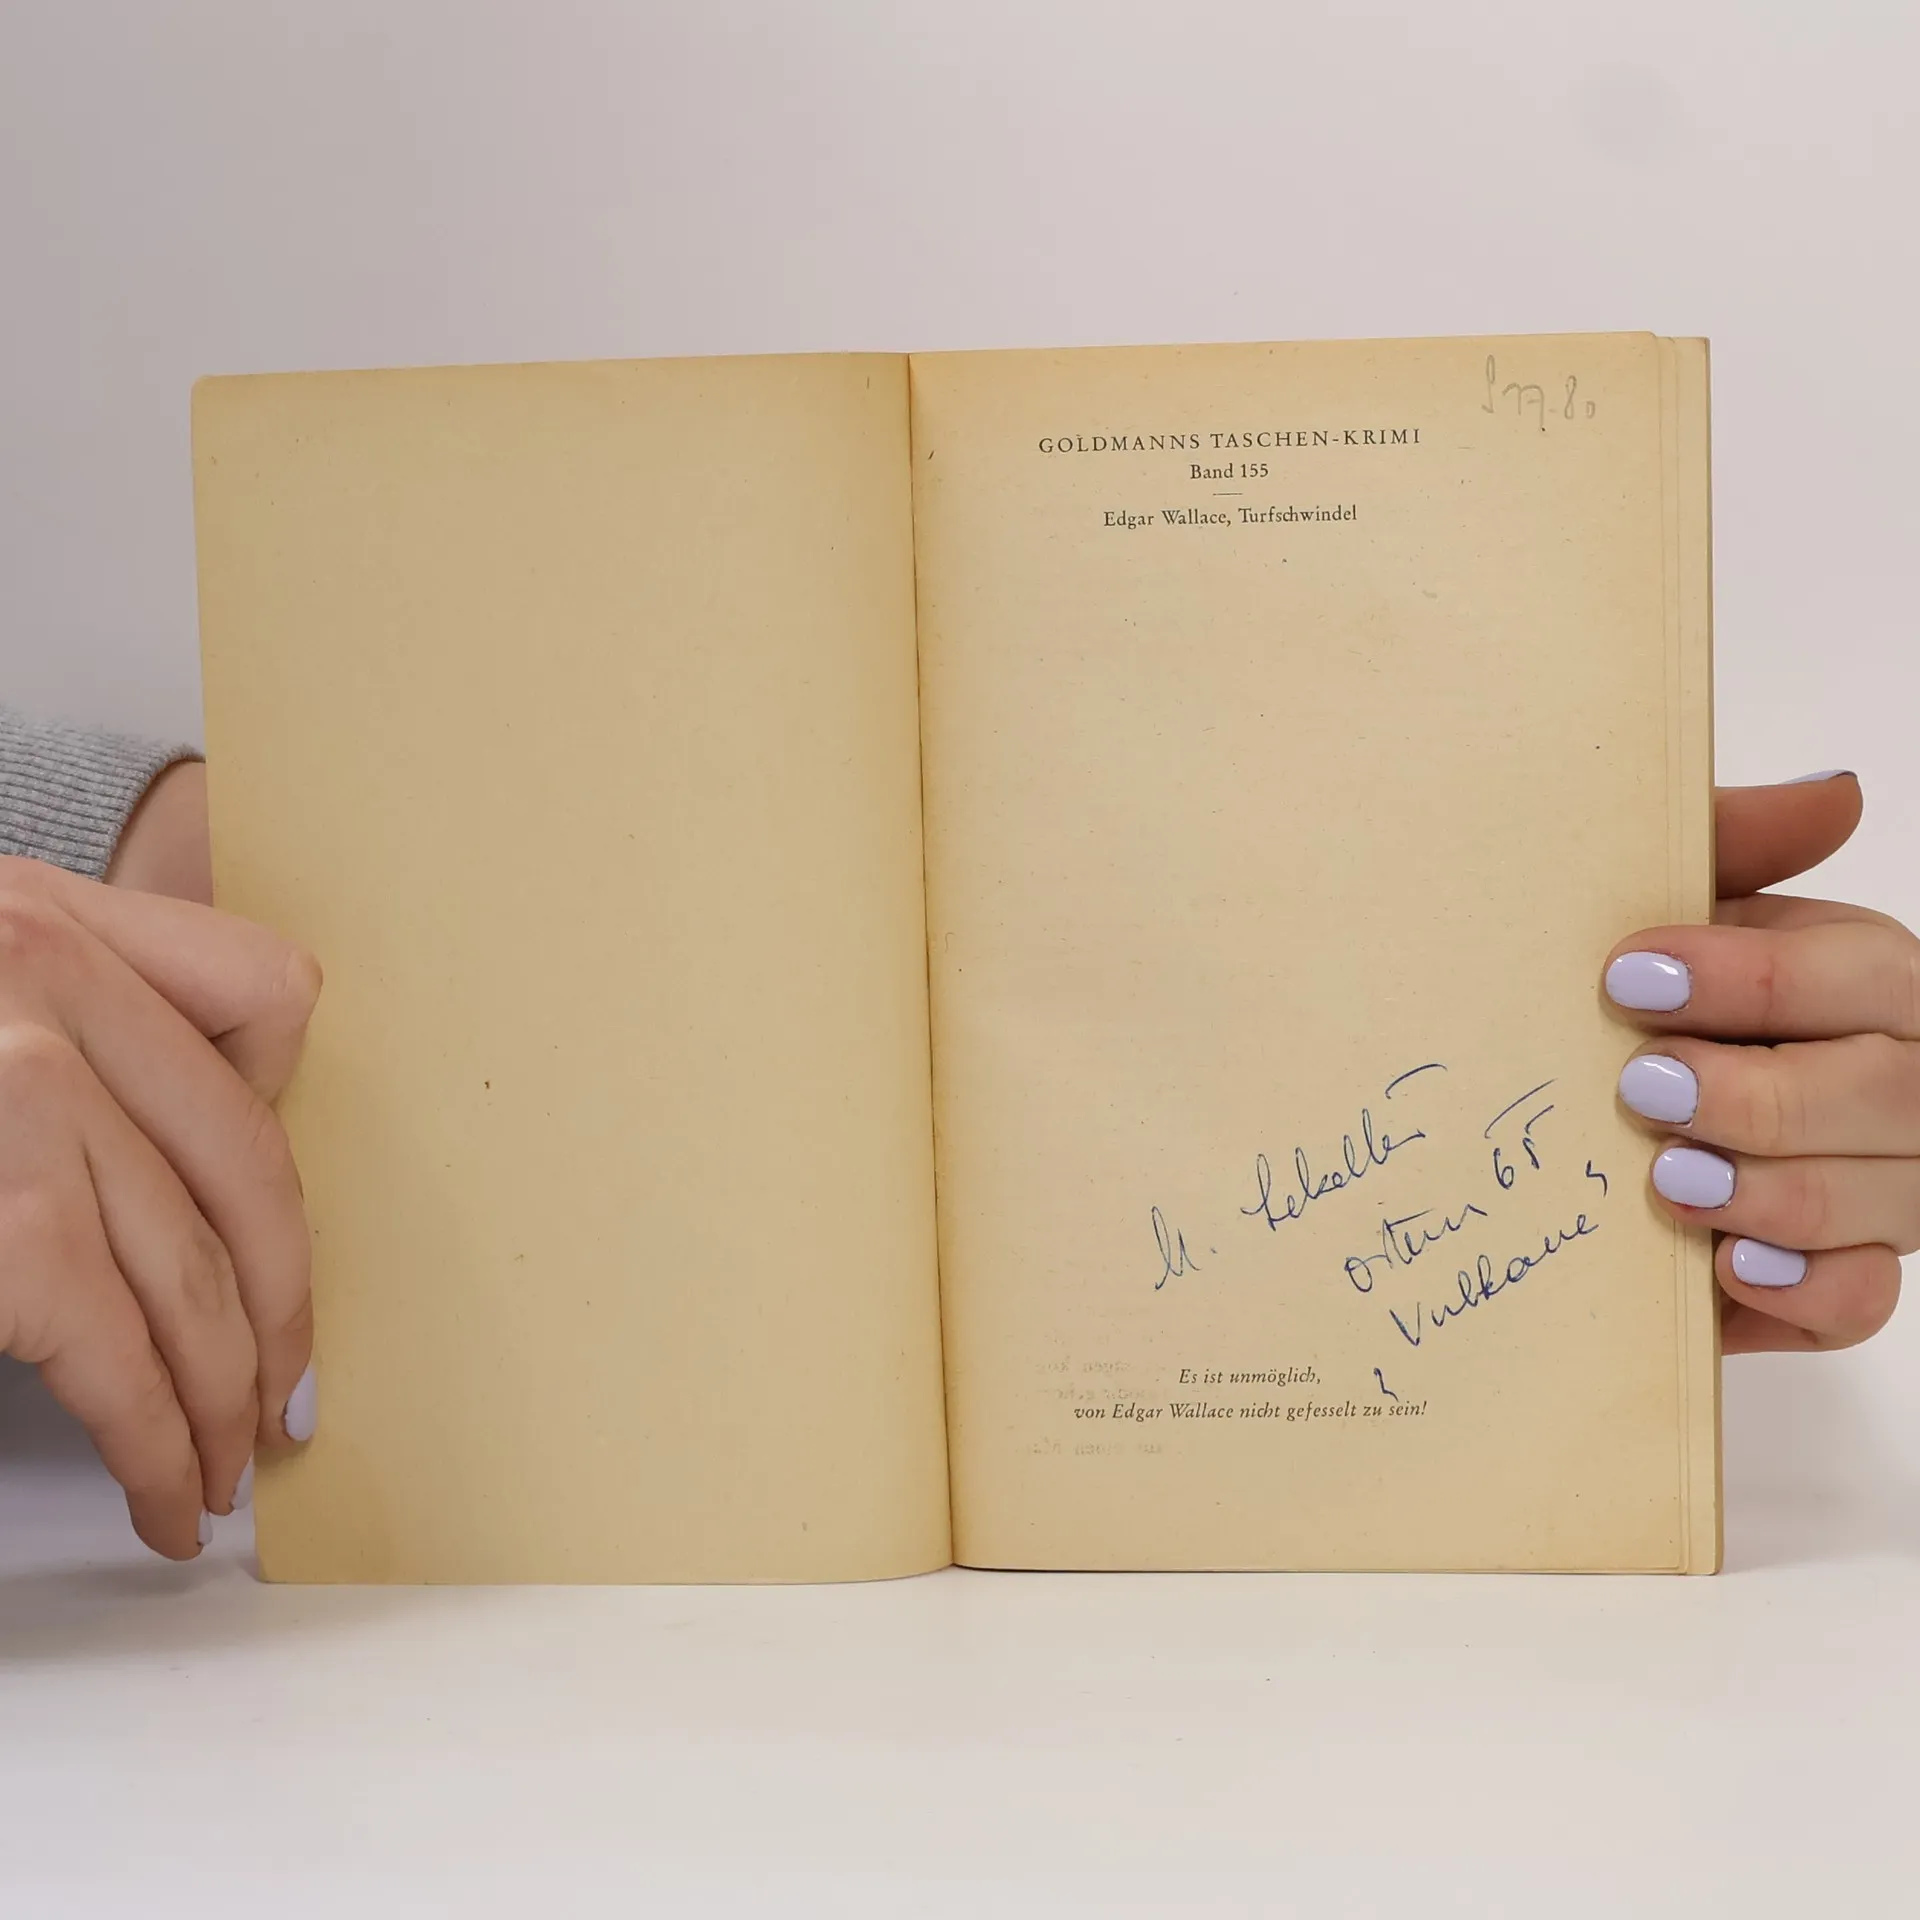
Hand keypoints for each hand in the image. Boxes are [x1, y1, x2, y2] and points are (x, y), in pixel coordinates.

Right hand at [0, 849, 318, 1556]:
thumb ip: (48, 1020)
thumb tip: (152, 1174)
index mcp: (44, 910)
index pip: (267, 996)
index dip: (281, 1120)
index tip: (277, 1231)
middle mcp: (46, 974)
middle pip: (247, 1162)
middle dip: (279, 1305)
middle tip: (279, 1400)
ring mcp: (20, 1087)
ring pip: (195, 1264)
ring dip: (221, 1395)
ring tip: (221, 1470)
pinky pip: (114, 1339)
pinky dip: (154, 1433)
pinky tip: (163, 1488)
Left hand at [1605, 772, 1910, 1352]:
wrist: (1601, 1092)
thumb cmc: (1652, 989)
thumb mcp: (1685, 905)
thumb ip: (1739, 843)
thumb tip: (1838, 793)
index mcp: (1872, 977)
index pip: (1865, 972)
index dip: (1753, 980)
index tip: (1630, 978)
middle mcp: (1906, 1079)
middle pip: (1886, 1092)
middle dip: (1757, 1095)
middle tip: (1643, 1089)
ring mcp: (1890, 1186)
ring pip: (1878, 1201)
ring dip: (1766, 1192)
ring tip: (1667, 1178)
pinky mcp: (1846, 1275)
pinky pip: (1862, 1301)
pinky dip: (1800, 1288)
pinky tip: (1729, 1267)